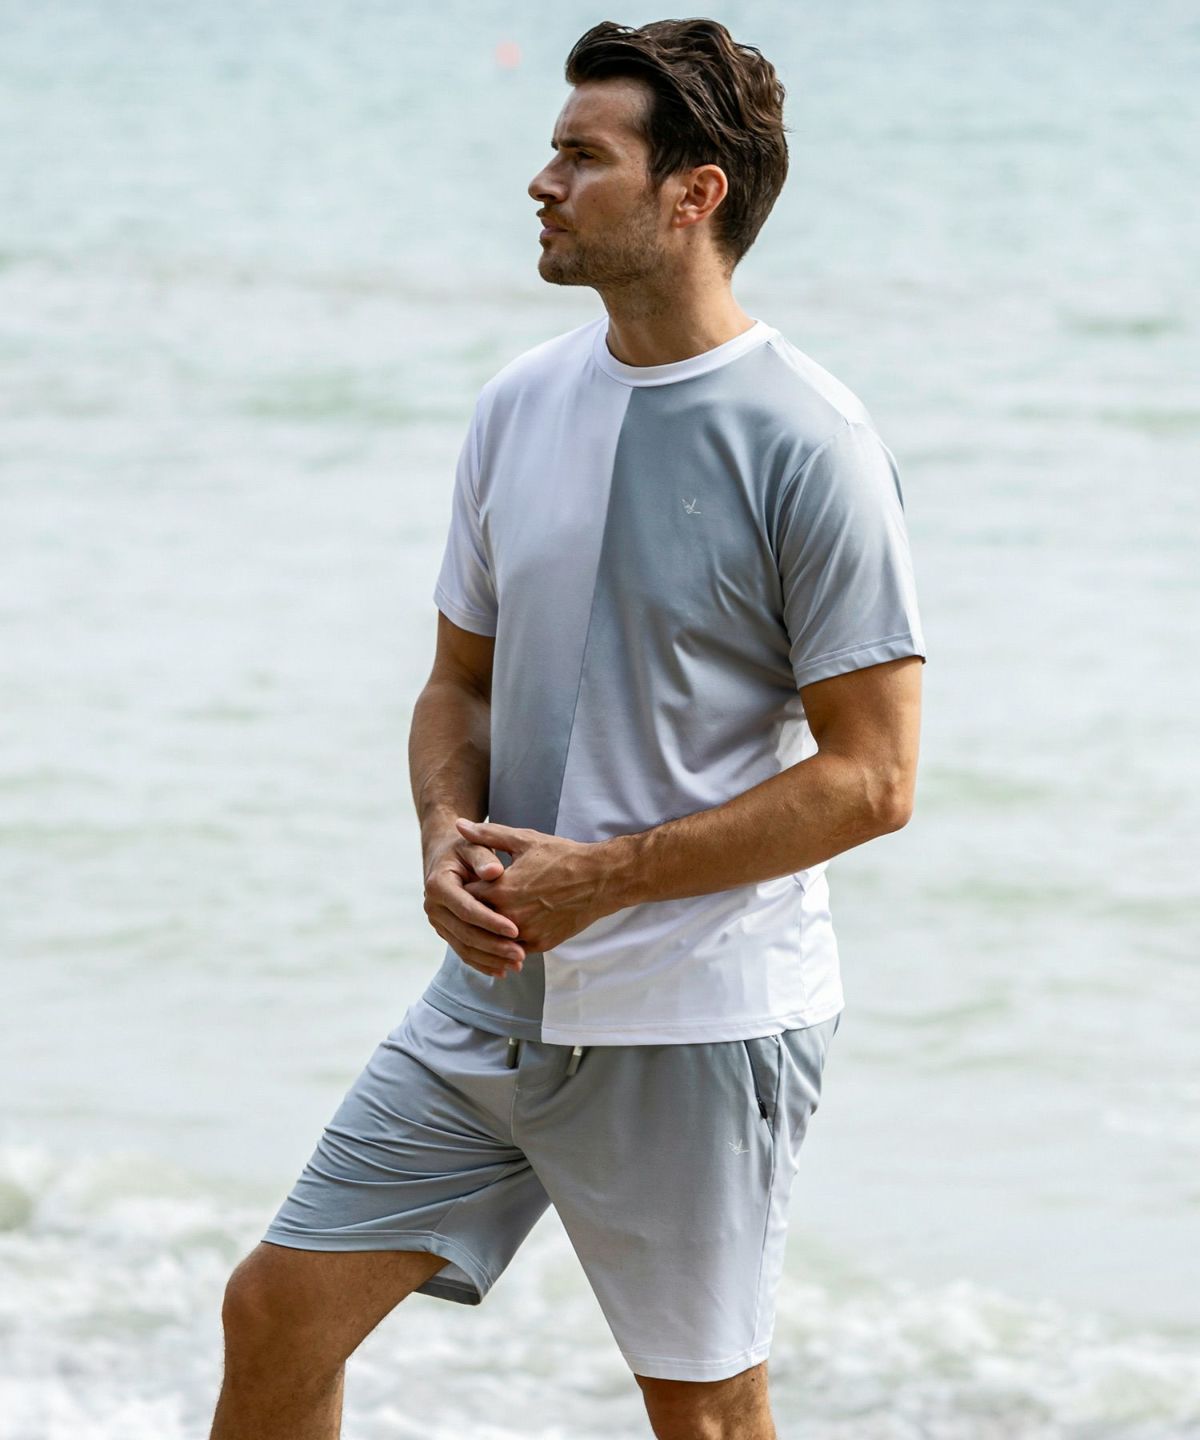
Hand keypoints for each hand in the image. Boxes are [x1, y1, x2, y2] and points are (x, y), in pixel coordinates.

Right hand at [422, 829, 526, 979]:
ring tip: (517, 964)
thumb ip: (484, 857)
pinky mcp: (446, 931)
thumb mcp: (474, 845)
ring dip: (490, 959)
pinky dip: (482, 963)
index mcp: (438, 884)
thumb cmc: (467, 848)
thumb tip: (494, 872)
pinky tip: (502, 970)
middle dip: (494, 946)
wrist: (448, 856)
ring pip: (464, 947)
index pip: (466, 909)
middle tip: (520, 954)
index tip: (515, 930)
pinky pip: (463, 951)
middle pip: (465, 933)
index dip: (491, 921)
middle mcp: (433, 906)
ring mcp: (438, 922)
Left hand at [454, 817, 610, 953]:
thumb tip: (459, 825)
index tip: (467, 881)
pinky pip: (513, 946)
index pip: (465, 895)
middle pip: (476, 920)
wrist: (600, 879)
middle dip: (474, 909)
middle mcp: (510, 917)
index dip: (464, 887)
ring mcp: (526, 934)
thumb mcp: (524, 840)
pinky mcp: (540, 945)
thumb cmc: (562, 856)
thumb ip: (488, 835)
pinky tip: (509, 924)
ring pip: (493, 937)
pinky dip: (508, 938)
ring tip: (493, 910)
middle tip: (477, 897)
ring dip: (490, 927)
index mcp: (501, 890)